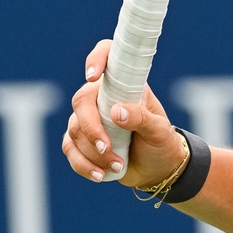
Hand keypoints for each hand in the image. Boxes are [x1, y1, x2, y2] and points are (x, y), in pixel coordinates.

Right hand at [61, 38, 182, 186]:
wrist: (158, 169)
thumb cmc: (162, 143)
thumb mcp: (160, 131)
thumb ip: (142, 118)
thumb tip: (117, 112)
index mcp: (125, 85)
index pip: (107, 56)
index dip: (97, 58)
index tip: (93, 76)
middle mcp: (103, 98)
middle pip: (81, 101)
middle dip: (91, 128)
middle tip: (107, 147)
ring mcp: (89, 119)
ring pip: (75, 129)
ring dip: (94, 153)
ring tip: (118, 165)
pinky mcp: (81, 141)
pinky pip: (70, 149)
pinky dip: (83, 165)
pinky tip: (101, 175)